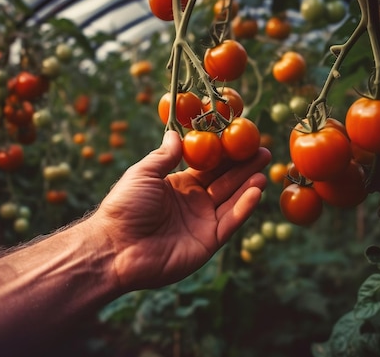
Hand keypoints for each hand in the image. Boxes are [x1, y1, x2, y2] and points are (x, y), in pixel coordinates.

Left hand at [91, 130, 270, 291]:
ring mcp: (202, 223)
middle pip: (225, 181)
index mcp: (179, 185)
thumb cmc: (124, 207)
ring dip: (248, 185)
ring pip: (231, 200)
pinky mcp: (207, 242)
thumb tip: (174, 132)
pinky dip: (243, 207)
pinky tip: (256, 191)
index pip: (209, 167)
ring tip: (264, 168)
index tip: (241, 138)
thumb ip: (164, 156)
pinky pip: (229, 222)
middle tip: (263, 150)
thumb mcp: (143, 174)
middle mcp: (194, 203)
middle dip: (244, 166)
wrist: (115, 248)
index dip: (225, 154)